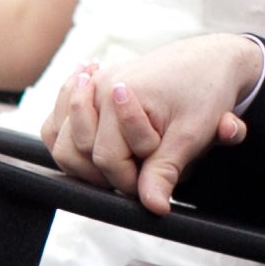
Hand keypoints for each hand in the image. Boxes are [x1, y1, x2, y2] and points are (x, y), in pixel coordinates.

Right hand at [42, 33, 264, 212]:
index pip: (106, 159)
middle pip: (76, 153)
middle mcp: (96, 86)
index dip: (130, 181)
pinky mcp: (87, 89)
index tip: (155, 181)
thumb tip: (153, 206)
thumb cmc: (204, 91)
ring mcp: (89, 85)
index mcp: (118, 92)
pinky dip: (68, 138)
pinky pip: (56, 124)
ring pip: (61, 142)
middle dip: (107, 173)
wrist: (208, 59)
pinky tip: (91, 142)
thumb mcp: (192, 134)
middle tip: (138, 172)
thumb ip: (165, 171)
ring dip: (84, 161)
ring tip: (116, 163)